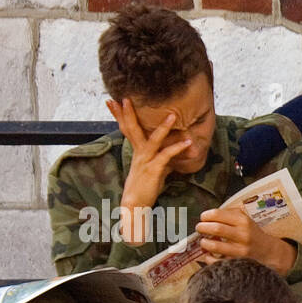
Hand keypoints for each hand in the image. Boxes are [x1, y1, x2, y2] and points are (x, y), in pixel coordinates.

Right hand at [107, 98, 192, 235]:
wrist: (135, 205)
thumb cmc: (144, 189)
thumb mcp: (154, 171)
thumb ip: (162, 161)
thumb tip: (172, 157)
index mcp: (136, 152)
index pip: (126, 129)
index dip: (120, 115)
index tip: (113, 101)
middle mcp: (138, 154)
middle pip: (131, 129)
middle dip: (128, 113)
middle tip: (125, 97)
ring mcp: (145, 161)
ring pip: (153, 140)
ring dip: (164, 127)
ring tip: (173, 116)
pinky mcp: (154, 170)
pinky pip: (166, 156)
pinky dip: (178, 148)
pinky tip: (188, 142)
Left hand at [195, 206, 296, 274]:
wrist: (269, 252)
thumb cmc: (252, 234)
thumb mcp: (245, 219)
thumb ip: (229, 214)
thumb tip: (208, 215)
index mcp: (244, 221)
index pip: (219, 214)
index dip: (206, 215)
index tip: (203, 218)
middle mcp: (243, 235)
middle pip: (215, 228)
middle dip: (202, 227)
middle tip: (199, 228)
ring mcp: (241, 250)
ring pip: (214, 246)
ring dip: (204, 243)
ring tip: (203, 241)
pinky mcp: (238, 263)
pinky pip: (217, 262)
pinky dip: (209, 258)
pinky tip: (209, 255)